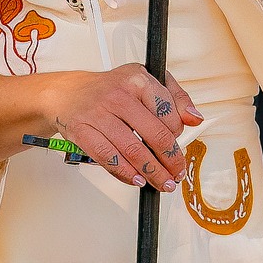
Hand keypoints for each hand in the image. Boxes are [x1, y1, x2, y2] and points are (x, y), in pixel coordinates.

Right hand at [35, 67, 202, 190]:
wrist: (68, 93)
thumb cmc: (110, 89)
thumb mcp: (146, 81)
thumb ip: (175, 98)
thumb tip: (195, 118)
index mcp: (138, 80)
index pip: (170, 115)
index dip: (178, 136)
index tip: (177, 146)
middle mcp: (118, 95)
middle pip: (155, 136)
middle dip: (171, 161)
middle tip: (176, 174)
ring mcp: (98, 114)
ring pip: (133, 151)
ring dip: (152, 173)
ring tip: (162, 182)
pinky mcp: (82, 131)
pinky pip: (109, 158)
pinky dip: (125, 174)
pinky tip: (136, 180)